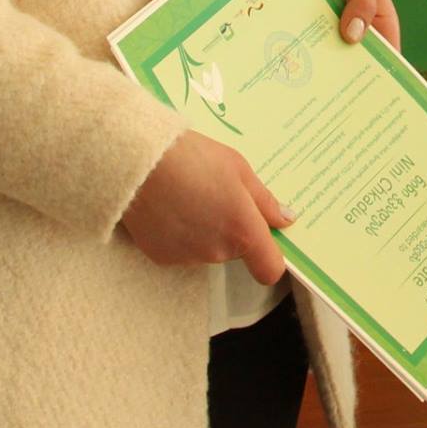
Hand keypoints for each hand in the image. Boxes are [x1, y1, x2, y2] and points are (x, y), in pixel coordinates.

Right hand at [119, 130, 290, 281]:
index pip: (269, 269)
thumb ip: (265, 200)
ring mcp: (188, 257)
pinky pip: (182, 249)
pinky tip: (171, 207)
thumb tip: (286, 220)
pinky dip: (181, 234)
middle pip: (235, 250)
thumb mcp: (238, 168)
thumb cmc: (195, 158)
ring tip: (190, 195)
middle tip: (217, 194)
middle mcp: (218, 252)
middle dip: (232, 227)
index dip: (271, 257)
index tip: (266, 238)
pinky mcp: (162, 257)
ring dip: (206, 230)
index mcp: (243, 230)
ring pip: (208, 248)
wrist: (140, 163)